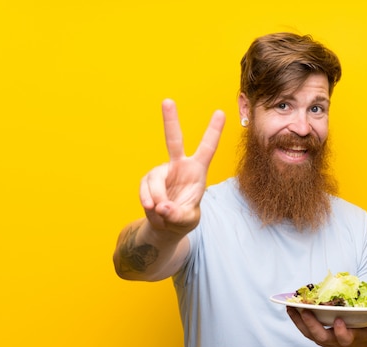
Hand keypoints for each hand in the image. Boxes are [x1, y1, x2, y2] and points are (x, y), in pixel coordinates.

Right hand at [140, 99, 225, 235]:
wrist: (166, 226)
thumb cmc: (183, 218)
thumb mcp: (187, 220)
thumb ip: (178, 214)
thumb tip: (162, 206)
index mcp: (197, 170)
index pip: (207, 148)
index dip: (213, 131)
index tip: (221, 112)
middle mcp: (179, 165)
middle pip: (173, 140)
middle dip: (170, 121)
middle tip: (167, 101)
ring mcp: (162, 171)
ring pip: (155, 178)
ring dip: (157, 197)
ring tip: (161, 212)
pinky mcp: (148, 180)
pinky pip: (145, 189)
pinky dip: (147, 200)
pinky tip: (153, 210)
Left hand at [286, 307, 366, 346]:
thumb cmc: (366, 340)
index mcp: (351, 340)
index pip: (345, 338)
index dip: (340, 331)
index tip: (338, 321)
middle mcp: (335, 342)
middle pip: (321, 336)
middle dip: (312, 325)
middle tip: (305, 311)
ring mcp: (324, 341)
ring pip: (308, 333)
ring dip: (299, 320)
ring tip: (290, 306)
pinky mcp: (317, 337)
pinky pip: (304, 330)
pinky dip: (296, 319)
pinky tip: (289, 307)